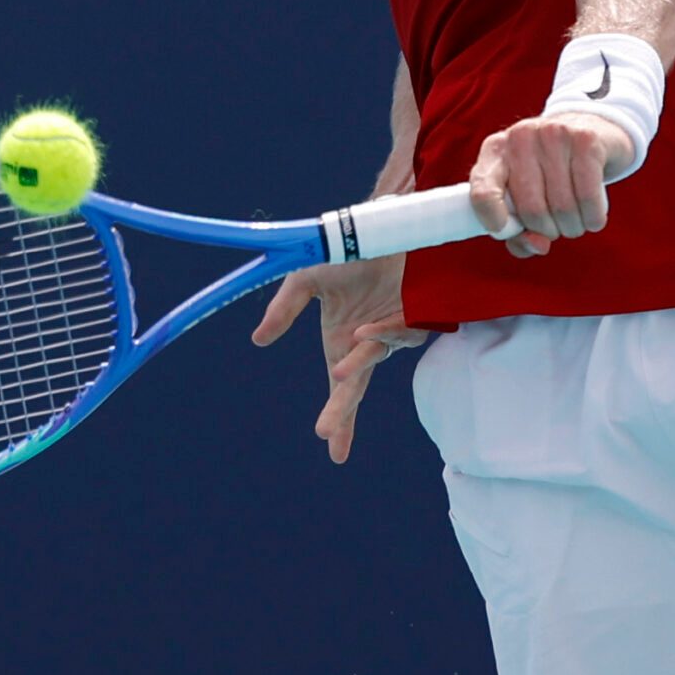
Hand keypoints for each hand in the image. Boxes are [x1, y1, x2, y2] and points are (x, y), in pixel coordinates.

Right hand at [250, 252, 422, 463]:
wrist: (379, 222)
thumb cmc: (345, 253)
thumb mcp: (305, 281)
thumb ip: (284, 311)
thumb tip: (258, 341)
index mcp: (343, 340)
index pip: (342, 389)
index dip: (339, 419)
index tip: (335, 452)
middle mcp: (369, 342)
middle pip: (356, 388)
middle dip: (341, 412)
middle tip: (326, 435)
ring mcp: (394, 329)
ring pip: (375, 356)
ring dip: (358, 363)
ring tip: (340, 369)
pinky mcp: (416, 314)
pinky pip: (397, 333)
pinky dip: (382, 334)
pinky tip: (365, 331)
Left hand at [469, 112, 630, 256]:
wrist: (590, 127)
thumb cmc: (551, 171)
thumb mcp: (526, 194)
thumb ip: (521, 232)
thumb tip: (537, 245)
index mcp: (495, 151)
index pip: (482, 192)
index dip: (494, 221)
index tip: (511, 232)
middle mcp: (520, 137)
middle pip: (531, 209)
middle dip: (549, 231)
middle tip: (557, 226)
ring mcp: (553, 134)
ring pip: (563, 207)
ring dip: (573, 227)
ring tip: (576, 219)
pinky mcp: (585, 140)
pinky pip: (588, 196)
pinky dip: (594, 217)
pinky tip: (593, 216)